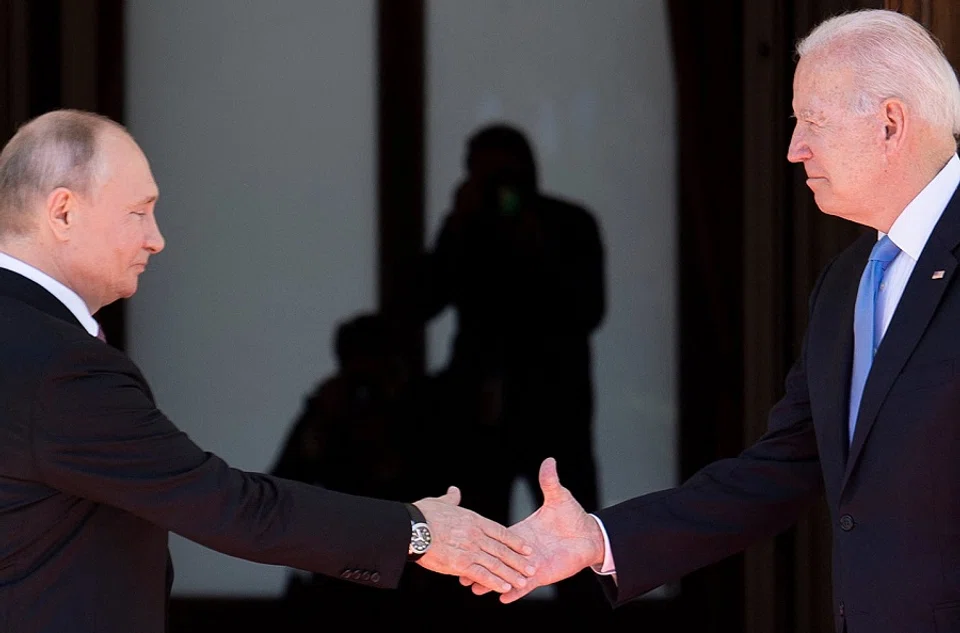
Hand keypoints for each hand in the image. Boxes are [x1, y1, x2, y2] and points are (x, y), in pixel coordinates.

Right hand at [414, 486, 536, 594]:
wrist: (411, 528)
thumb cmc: (422, 514)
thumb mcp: (440, 502)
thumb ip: (451, 499)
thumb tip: (454, 490)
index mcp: (473, 520)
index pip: (500, 532)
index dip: (515, 541)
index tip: (527, 548)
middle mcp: (476, 535)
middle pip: (502, 549)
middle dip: (518, 560)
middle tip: (532, 568)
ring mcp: (469, 550)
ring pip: (496, 564)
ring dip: (511, 574)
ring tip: (523, 581)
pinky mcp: (460, 564)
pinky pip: (482, 574)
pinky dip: (494, 582)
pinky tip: (505, 588)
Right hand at [459, 457, 604, 602]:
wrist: (589, 536)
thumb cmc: (572, 516)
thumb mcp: (558, 498)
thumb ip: (550, 482)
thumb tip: (549, 460)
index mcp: (521, 531)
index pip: (497, 537)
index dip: (481, 540)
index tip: (464, 542)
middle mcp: (522, 550)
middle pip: (495, 558)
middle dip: (478, 564)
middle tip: (460, 570)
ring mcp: (530, 564)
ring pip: (506, 575)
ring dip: (491, 582)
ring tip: (474, 588)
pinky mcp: (541, 576)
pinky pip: (525, 587)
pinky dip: (515, 592)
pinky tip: (503, 598)